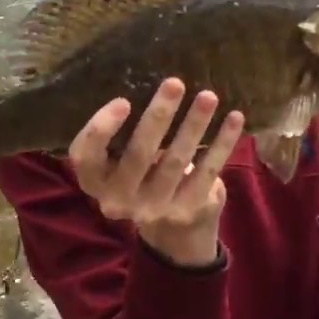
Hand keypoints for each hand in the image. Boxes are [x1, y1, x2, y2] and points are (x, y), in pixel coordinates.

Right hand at [67, 78, 245, 266]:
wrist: (172, 235)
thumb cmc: (140, 178)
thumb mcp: (118, 163)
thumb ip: (121, 136)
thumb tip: (154, 88)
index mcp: (96, 182)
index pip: (84, 156)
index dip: (101, 129)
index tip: (123, 101)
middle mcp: (119, 201)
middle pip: (138, 155)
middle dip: (159, 116)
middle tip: (175, 83)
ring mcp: (155, 209)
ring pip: (176, 161)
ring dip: (194, 125)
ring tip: (208, 96)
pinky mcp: (187, 211)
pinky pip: (207, 172)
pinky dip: (222, 144)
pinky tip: (233, 118)